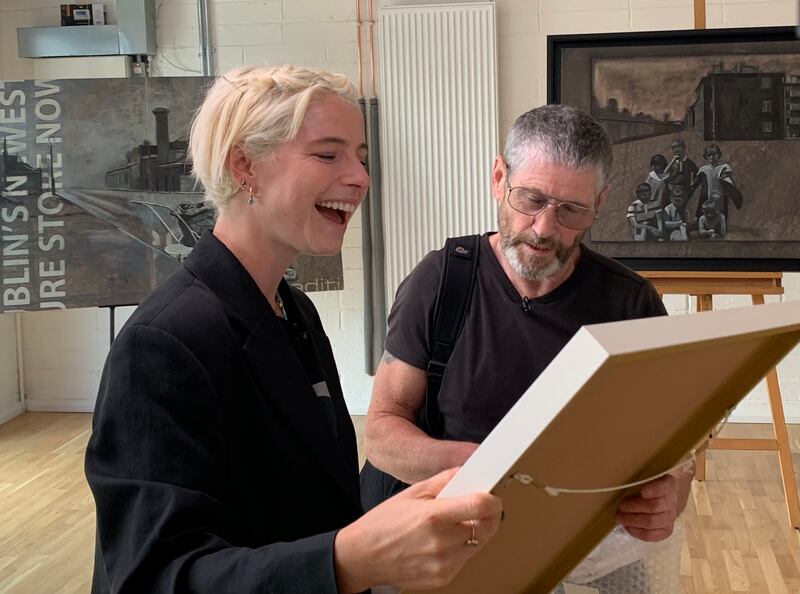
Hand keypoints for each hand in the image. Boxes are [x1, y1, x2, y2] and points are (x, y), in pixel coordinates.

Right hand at [334, 467, 502, 592]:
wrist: (363, 556)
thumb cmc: (384, 523)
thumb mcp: (411, 493)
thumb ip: (443, 481)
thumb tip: (466, 472)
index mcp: (434, 516)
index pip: (481, 506)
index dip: (492, 499)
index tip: (492, 496)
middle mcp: (442, 543)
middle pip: (487, 528)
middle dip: (488, 516)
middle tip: (479, 508)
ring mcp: (444, 564)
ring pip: (478, 545)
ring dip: (475, 533)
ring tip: (456, 525)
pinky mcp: (443, 578)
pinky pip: (465, 560)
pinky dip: (462, 549)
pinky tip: (444, 542)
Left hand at [616, 474, 679, 541]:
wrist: (663, 496)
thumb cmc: (648, 482)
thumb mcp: (646, 474)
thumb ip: (638, 473)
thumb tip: (618, 472)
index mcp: (669, 483)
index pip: (666, 485)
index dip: (656, 489)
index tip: (643, 492)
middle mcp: (672, 500)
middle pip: (654, 506)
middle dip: (634, 507)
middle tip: (619, 506)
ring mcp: (670, 517)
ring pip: (652, 522)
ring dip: (632, 520)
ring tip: (619, 517)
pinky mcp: (667, 530)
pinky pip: (653, 535)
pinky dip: (638, 532)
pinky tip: (627, 527)